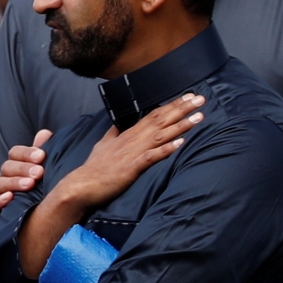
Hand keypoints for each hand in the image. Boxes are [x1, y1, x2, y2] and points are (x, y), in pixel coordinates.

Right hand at [0, 129, 52, 220]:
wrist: (37, 229)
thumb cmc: (42, 197)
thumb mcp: (46, 175)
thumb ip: (43, 154)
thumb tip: (44, 134)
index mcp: (18, 168)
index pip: (15, 153)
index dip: (27, 153)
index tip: (42, 157)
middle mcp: (7, 180)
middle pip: (8, 167)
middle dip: (23, 168)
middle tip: (39, 173)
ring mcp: (0, 196)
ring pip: (0, 184)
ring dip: (14, 182)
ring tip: (29, 185)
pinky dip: (0, 201)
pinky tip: (11, 198)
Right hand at [57, 93, 205, 211]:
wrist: (83, 184)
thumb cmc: (94, 167)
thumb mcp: (102, 145)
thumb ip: (112, 134)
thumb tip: (117, 125)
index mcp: (128, 134)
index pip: (153, 115)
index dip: (172, 105)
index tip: (188, 97)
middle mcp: (132, 140)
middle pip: (160, 120)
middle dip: (181, 109)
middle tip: (200, 99)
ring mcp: (132, 153)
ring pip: (160, 135)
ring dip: (180, 125)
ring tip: (198, 117)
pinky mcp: (131, 168)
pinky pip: (152, 156)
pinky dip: (166, 149)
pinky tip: (181, 143)